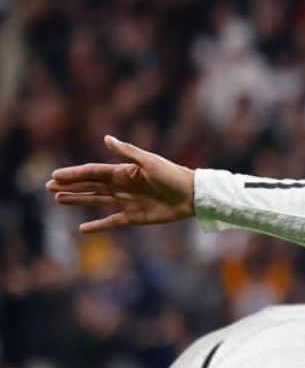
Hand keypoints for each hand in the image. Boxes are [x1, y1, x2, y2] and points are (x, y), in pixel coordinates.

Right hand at [47, 136, 195, 232]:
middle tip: (49, 187)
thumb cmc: (173, 175)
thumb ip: (127, 152)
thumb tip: (106, 138)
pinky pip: (112, 221)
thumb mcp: (149, 161)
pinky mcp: (135, 217)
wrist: (193, 195)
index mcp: (123, 172)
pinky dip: (98, 226)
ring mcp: (127, 202)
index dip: (74, 174)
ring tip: (58, 200)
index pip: (93, 172)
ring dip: (78, 200)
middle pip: (90, 186)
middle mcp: (122, 186)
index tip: (56, 176)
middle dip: (70, 186)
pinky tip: (83, 229)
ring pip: (96, 201)